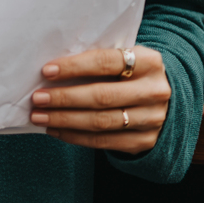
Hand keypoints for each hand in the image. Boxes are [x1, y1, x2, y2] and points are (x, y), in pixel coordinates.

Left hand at [31, 46, 170, 153]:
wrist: (166, 102)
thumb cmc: (131, 75)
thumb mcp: (125, 61)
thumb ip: (98, 63)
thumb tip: (51, 72)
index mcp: (149, 62)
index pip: (106, 62)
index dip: (74, 67)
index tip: (46, 72)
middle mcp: (154, 91)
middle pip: (102, 96)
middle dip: (64, 98)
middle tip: (37, 99)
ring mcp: (152, 119)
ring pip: (101, 122)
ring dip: (65, 120)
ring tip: (40, 117)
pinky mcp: (145, 140)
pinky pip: (104, 141)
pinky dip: (75, 136)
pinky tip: (56, 130)